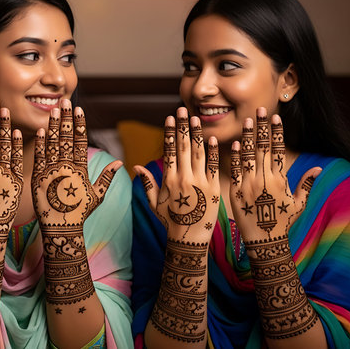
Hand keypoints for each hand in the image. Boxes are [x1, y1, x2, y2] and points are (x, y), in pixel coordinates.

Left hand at [31, 100, 121, 228]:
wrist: (61, 229)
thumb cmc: (80, 213)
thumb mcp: (97, 195)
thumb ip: (107, 177)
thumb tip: (121, 163)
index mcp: (81, 169)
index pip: (81, 141)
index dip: (80, 124)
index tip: (79, 109)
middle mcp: (66, 167)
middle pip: (66, 138)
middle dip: (66, 118)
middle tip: (65, 101)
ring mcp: (51, 172)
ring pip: (52, 144)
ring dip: (53, 126)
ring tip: (54, 110)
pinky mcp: (38, 178)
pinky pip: (38, 157)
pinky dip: (39, 144)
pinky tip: (40, 130)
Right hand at [134, 107, 219, 243]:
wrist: (189, 240)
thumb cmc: (169, 222)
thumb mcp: (154, 203)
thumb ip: (147, 183)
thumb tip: (136, 166)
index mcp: (169, 179)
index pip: (169, 150)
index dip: (169, 133)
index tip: (169, 118)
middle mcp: (183, 177)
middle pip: (182, 147)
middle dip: (182, 126)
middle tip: (182, 109)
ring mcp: (200, 182)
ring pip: (198, 153)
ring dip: (196, 134)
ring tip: (195, 117)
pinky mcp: (213, 188)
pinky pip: (213, 167)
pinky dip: (213, 152)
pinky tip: (212, 139)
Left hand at [229, 107, 320, 241]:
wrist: (265, 242)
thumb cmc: (283, 223)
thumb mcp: (298, 204)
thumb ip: (306, 184)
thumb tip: (318, 169)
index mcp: (280, 180)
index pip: (279, 150)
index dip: (277, 133)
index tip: (275, 117)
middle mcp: (265, 179)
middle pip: (264, 148)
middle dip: (263, 128)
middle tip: (260, 110)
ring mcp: (249, 184)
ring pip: (248, 156)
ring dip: (248, 137)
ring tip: (248, 120)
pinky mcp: (236, 191)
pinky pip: (235, 171)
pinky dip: (234, 157)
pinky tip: (234, 144)